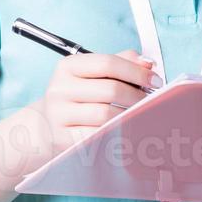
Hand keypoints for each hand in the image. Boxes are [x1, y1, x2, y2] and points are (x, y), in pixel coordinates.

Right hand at [17, 48, 160, 170]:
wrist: (46, 126)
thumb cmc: (78, 97)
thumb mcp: (92, 74)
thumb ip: (121, 63)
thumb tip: (147, 62)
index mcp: (68, 66)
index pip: (107, 63)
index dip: (136, 71)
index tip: (155, 80)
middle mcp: (60, 88)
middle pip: (110, 89)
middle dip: (138, 95)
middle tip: (152, 101)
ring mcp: (60, 115)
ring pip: (106, 114)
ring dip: (130, 115)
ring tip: (141, 114)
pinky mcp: (64, 138)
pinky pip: (99, 135)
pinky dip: (117, 132)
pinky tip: (126, 129)